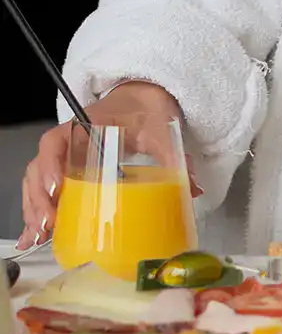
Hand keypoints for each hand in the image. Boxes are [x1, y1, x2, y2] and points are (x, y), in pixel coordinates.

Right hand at [17, 81, 202, 249]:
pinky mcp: (73, 170)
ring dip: (36, 209)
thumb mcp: (162, 131)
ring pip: (38, 182)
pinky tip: (39, 236)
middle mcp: (71, 141)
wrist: (145, 97)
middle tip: (48, 224)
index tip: (54, 187)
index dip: (49, 164)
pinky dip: (42, 211)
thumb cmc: (148, 109)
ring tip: (41, 236)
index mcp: (87, 126)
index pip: (55, 141)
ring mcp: (69, 156)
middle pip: (40, 168)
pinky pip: (49, 190)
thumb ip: (175, 158)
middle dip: (38, 199)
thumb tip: (192, 190)